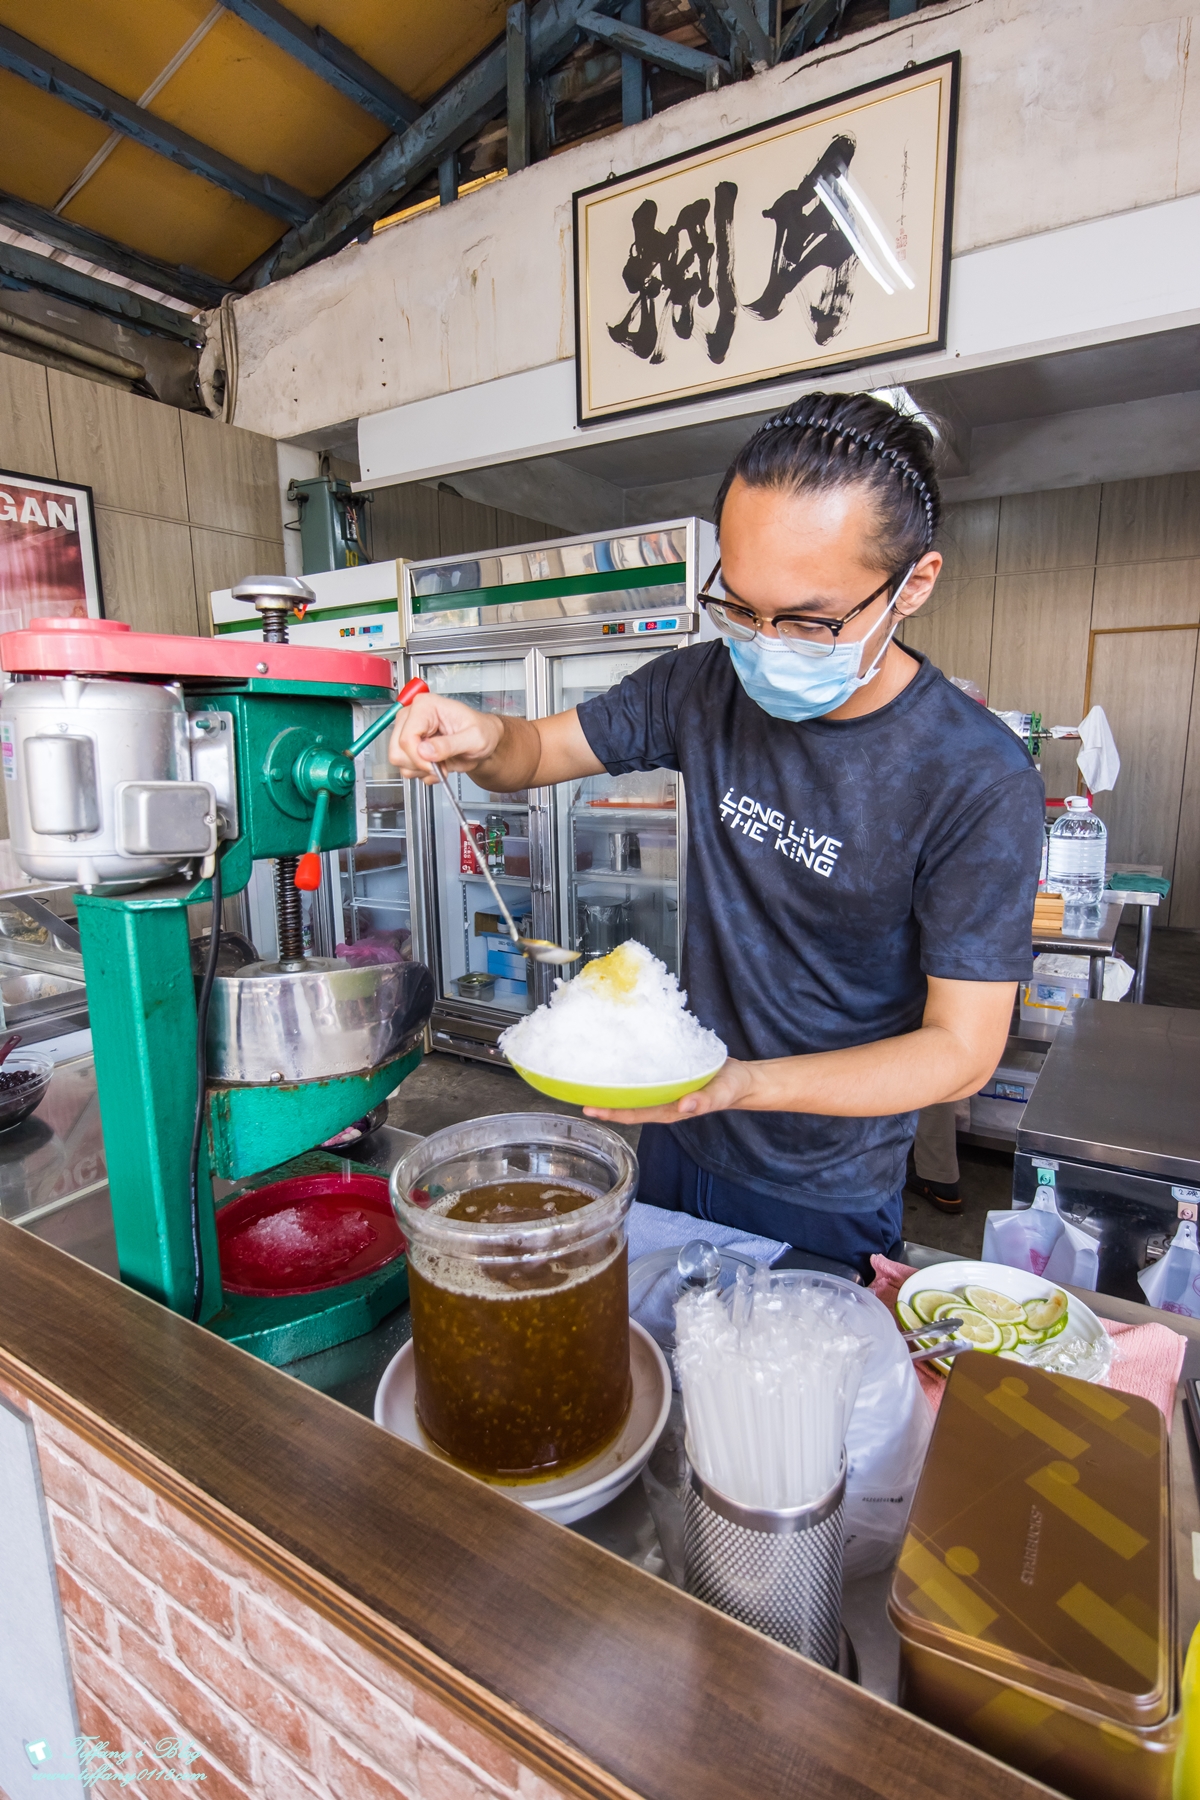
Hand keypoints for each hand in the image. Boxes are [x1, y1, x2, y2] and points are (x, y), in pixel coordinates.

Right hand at [388, 693, 503, 783]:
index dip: (419, 757)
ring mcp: (409, 732)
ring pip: (399, 761)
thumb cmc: (482, 731)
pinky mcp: (410, 747)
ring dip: (422, 769)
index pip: (406, 738)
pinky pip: (406, 768)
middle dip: (420, 764)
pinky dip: (423, 772)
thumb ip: (450, 745)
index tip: (435, 765)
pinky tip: (438, 764)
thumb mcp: (474, 738)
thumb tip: (425, 751)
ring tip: (442, 762)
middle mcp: (412, 717)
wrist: (484, 741)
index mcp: (426, 706)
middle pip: (398, 751)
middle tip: (441, 763)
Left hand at [583, 1057, 753, 1124]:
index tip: (590, 1108)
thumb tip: (686, 1104)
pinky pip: (643, 1075)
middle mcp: (662, 1101)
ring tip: (588, 1076)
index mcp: (670, 1109)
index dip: (611, 1112)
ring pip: (633, 1090)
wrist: (741, 1078)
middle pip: (626, 1103)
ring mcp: (664, 1090)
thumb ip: (705, 1099)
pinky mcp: (668, 1076)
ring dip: (612, 1086)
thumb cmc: (732, 1087)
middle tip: (576, 1090)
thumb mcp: (722, 1092)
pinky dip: (628, 1071)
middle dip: (603, 1100)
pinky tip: (616, 1061)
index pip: (634, 1113)